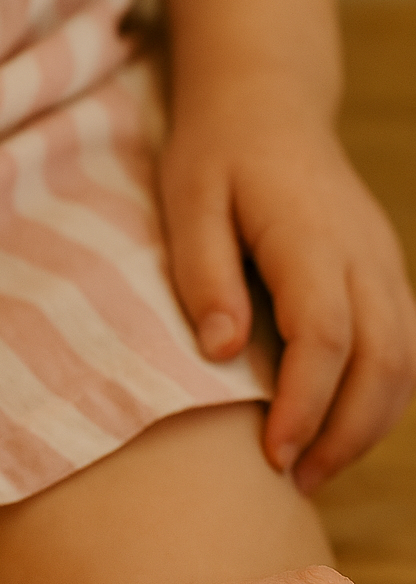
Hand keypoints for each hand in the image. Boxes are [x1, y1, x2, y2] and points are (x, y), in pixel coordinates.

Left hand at [159, 72, 415, 491]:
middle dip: (343, 432)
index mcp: (313, 236)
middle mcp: (365, 253)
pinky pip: (402, 349)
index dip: (304, 403)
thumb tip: (220, 350)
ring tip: (311, 472)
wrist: (269, 103)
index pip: (326, 336)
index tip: (271, 453)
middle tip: (292, 480)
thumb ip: (204, 274)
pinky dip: (378, 401)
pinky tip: (334, 433)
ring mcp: (385, 264)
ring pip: (404, 361)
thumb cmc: (217, 155)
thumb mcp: (189, 202)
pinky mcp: (386, 276)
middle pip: (382, 360)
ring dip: (366, 426)